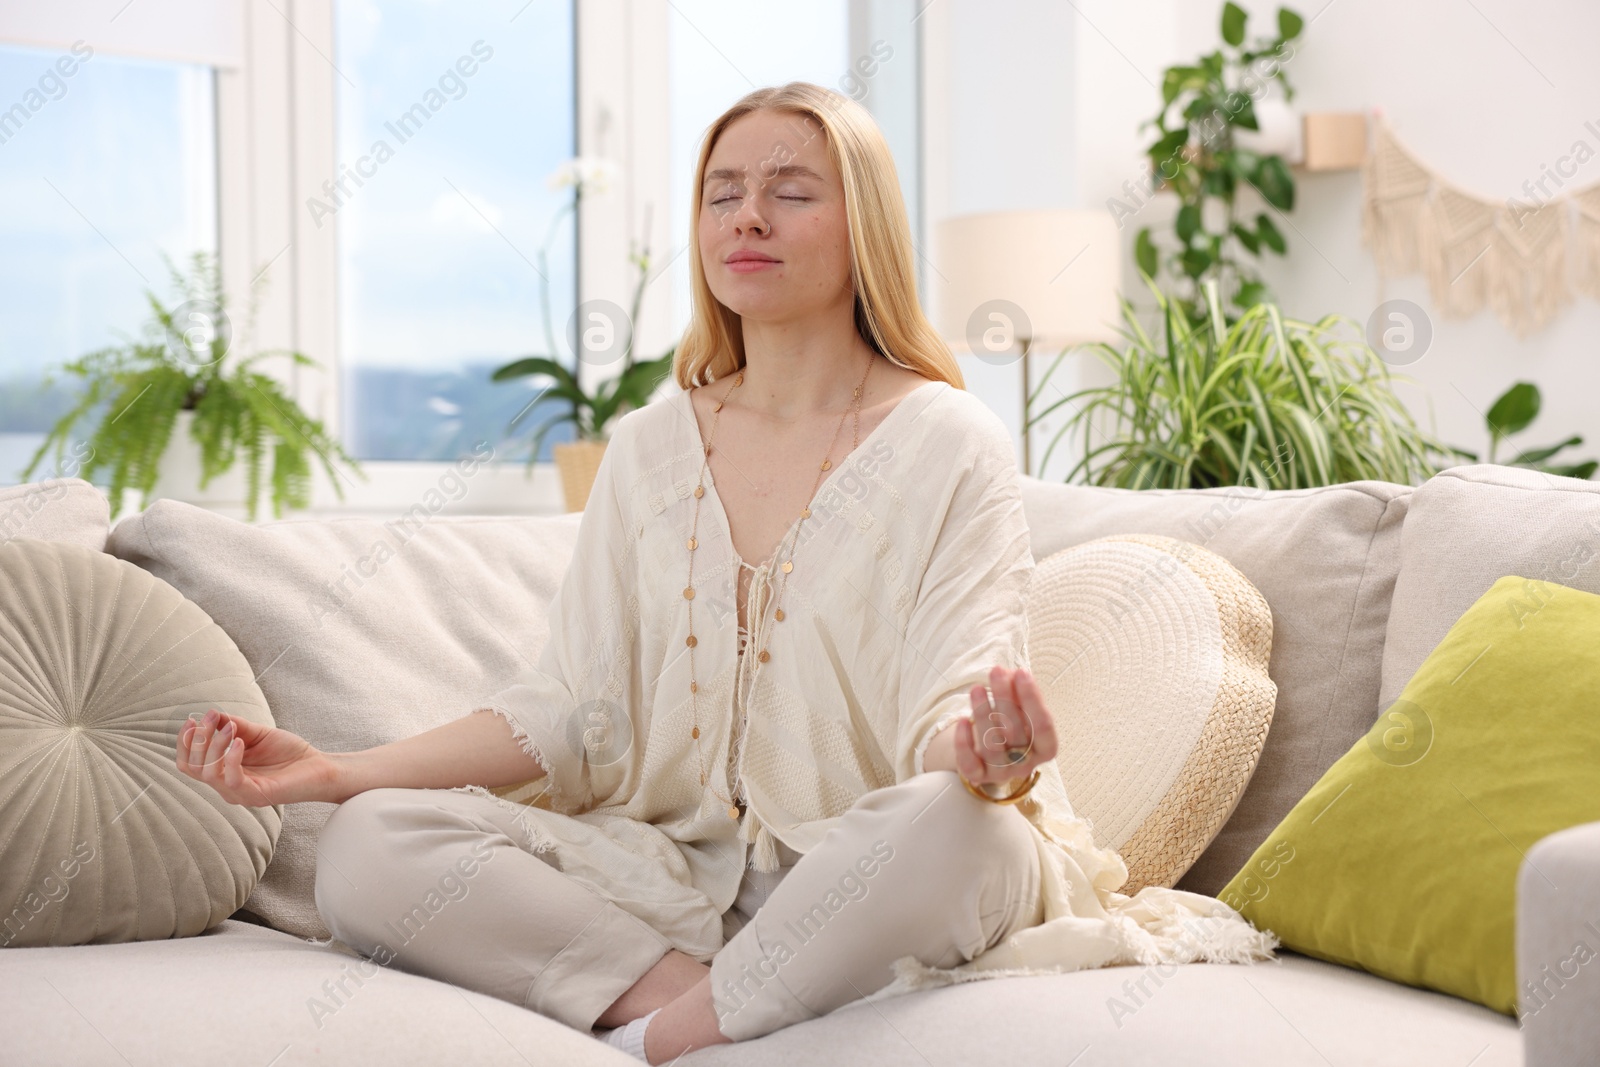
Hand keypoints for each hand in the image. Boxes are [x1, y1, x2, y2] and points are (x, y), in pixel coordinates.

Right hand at [175, 708, 341, 806]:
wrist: (318, 766)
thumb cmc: (288, 752)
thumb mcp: (256, 733)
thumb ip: (233, 725)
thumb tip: (210, 713)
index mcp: (223, 771)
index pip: (189, 763)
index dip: (184, 743)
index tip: (191, 719)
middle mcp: (226, 785)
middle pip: (193, 768)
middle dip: (197, 739)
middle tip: (210, 718)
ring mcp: (239, 793)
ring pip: (209, 773)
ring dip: (214, 745)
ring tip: (230, 727)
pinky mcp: (255, 795)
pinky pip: (233, 780)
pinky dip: (232, 758)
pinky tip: (240, 741)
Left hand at [954, 666, 1058, 789]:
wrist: (988, 747)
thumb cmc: (1010, 722)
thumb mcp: (1019, 706)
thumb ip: (1018, 691)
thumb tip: (1010, 674)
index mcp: (1045, 748)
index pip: (1043, 727)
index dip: (1033, 700)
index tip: (1022, 673)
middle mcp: (1026, 764)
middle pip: (1016, 733)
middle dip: (1005, 698)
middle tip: (996, 671)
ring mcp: (1002, 773)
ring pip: (992, 747)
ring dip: (983, 715)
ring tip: (976, 688)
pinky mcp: (979, 777)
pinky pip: (970, 766)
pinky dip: (964, 744)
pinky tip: (961, 721)